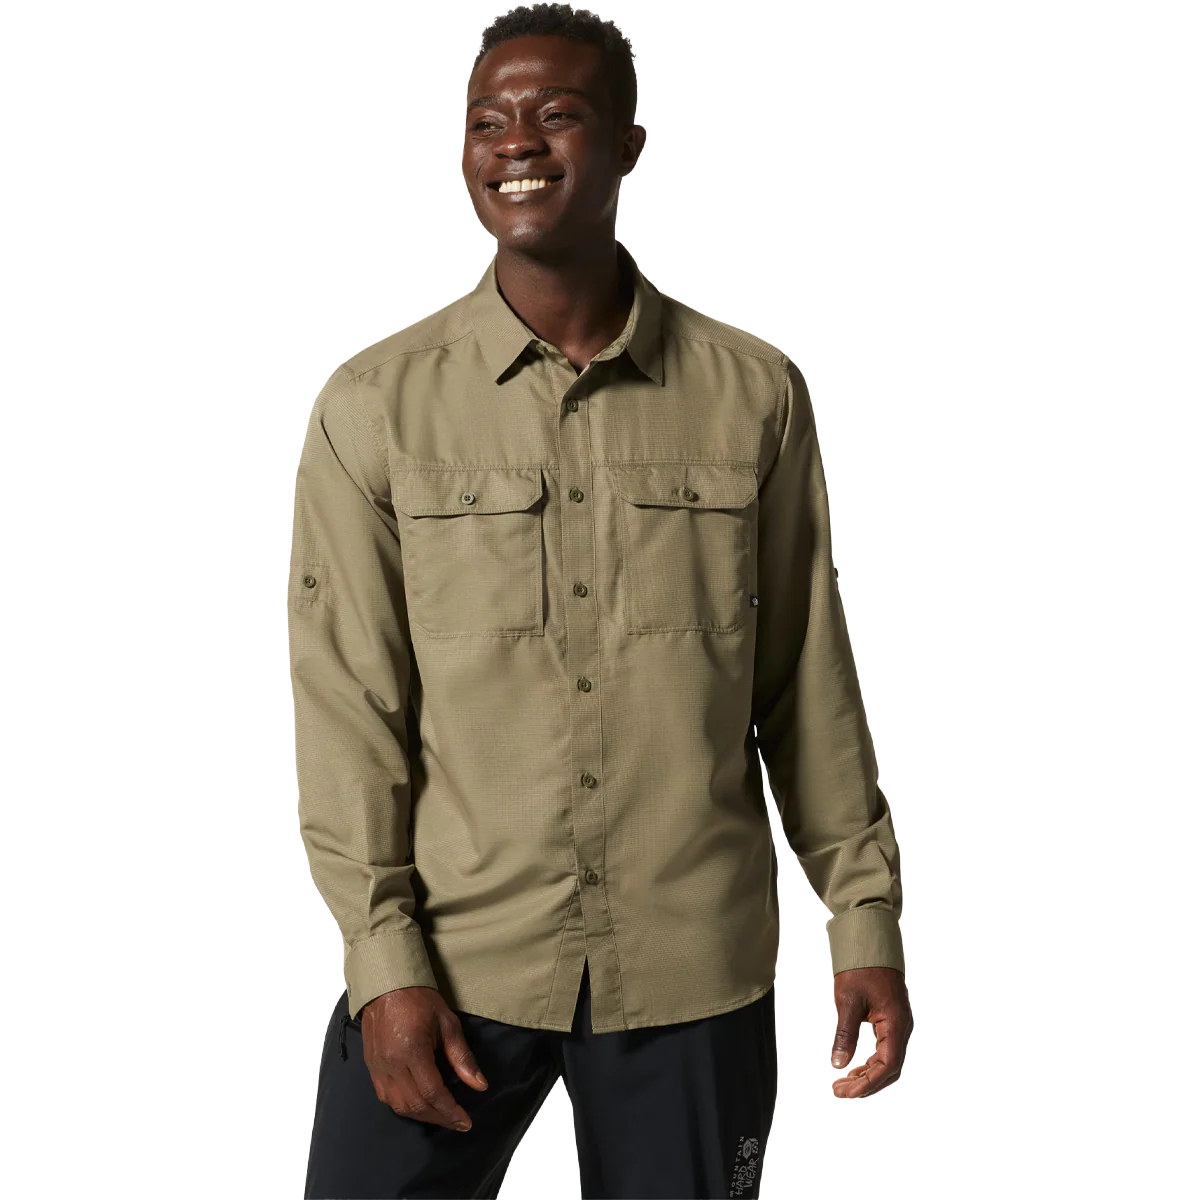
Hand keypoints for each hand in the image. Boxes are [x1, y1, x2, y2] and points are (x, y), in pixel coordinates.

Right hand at [360, 986, 488, 1131]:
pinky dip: (403, 1107)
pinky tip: (418, 1105)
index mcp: (412, 1051)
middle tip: (457, 1122)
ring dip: (422, 1116)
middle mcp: (392, 1065)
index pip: (433, 1093)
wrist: (385, 985)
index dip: (451, 1111)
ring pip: (399, 1106)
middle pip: (416, 1105)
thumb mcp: (447, 1022)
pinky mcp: (371, 1068)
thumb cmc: (419, 999)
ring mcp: (378, 1068)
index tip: (466, 1122)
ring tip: (441, 1116)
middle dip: (440, 1118)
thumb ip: (462, 1056)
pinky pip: (386, 1098)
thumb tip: (480, 1085)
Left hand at [830, 966, 911, 1098]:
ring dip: (868, 1074)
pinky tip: (855, 1067)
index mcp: (895, 1023)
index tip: (845, 1091)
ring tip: (844, 1083)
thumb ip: (844, 1034)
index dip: (867, 1082)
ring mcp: (899, 1025)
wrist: (870, 945)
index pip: (887, 1065)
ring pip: (888, 1061)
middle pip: (890, 1068)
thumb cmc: (860, 969)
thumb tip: (838, 1064)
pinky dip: (871, 1062)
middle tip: (839, 1091)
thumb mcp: (847, 1002)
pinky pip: (886, 1049)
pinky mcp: (892, 1021)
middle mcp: (902, 1027)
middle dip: (866, 1083)